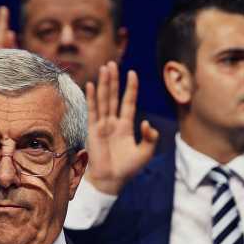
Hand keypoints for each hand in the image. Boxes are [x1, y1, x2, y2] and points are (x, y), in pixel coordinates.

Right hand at [84, 61, 158, 194]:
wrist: (111, 180)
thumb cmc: (128, 169)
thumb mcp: (145, 153)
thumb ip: (150, 137)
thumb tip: (147, 122)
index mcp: (126, 126)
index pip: (128, 102)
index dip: (131, 88)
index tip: (132, 73)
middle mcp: (113, 122)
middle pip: (114, 96)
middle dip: (114, 80)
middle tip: (112, 63)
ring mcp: (102, 125)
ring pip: (104, 100)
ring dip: (104, 84)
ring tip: (105, 68)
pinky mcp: (93, 130)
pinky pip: (93, 110)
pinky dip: (93, 98)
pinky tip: (92, 85)